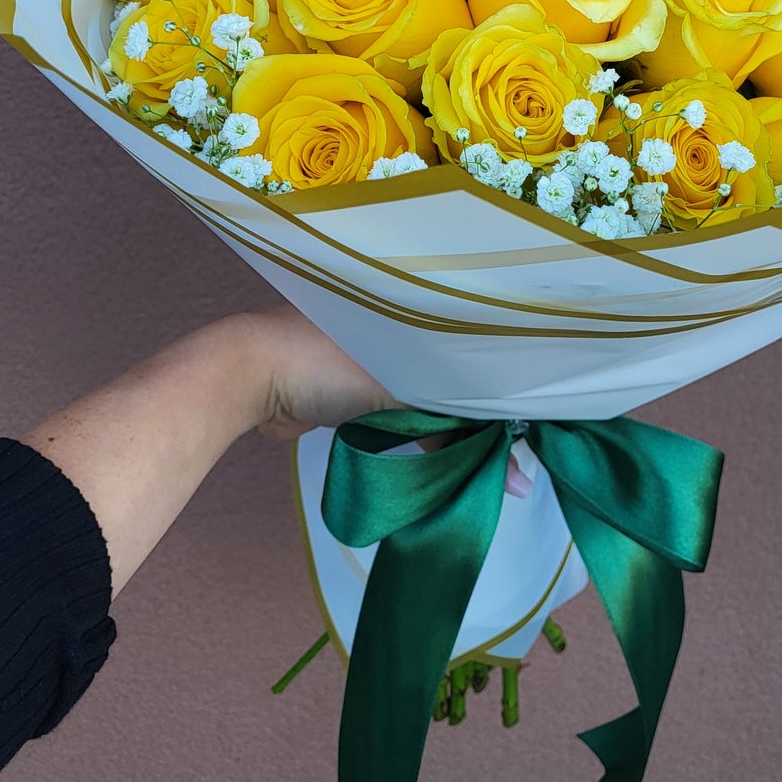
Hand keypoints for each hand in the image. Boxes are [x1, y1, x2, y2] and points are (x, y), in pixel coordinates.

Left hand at [214, 305, 532, 494]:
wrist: (247, 378)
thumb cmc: (319, 361)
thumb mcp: (393, 386)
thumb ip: (447, 426)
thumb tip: (509, 474)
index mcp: (416, 307)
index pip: (480, 348)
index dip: (508, 389)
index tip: (534, 429)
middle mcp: (403, 328)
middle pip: (459, 379)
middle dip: (485, 419)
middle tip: (515, 461)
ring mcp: (376, 359)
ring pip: (431, 399)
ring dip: (454, 432)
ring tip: (489, 466)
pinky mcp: (354, 390)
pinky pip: (402, 415)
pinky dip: (422, 437)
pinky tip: (446, 459)